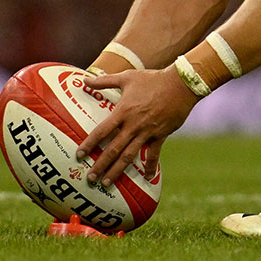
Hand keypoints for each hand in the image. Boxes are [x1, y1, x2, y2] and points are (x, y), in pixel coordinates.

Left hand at [76, 67, 197, 186]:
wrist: (181, 84)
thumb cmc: (153, 79)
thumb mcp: (127, 77)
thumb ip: (104, 81)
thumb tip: (84, 79)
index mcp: (123, 111)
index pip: (102, 131)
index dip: (89, 144)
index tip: (79, 155)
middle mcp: (133, 125)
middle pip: (113, 149)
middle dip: (100, 165)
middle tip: (91, 178)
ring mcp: (147, 132)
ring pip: (129, 155)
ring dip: (117, 170)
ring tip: (107, 183)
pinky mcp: (161, 135)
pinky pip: (154, 154)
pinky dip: (150, 166)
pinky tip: (146, 177)